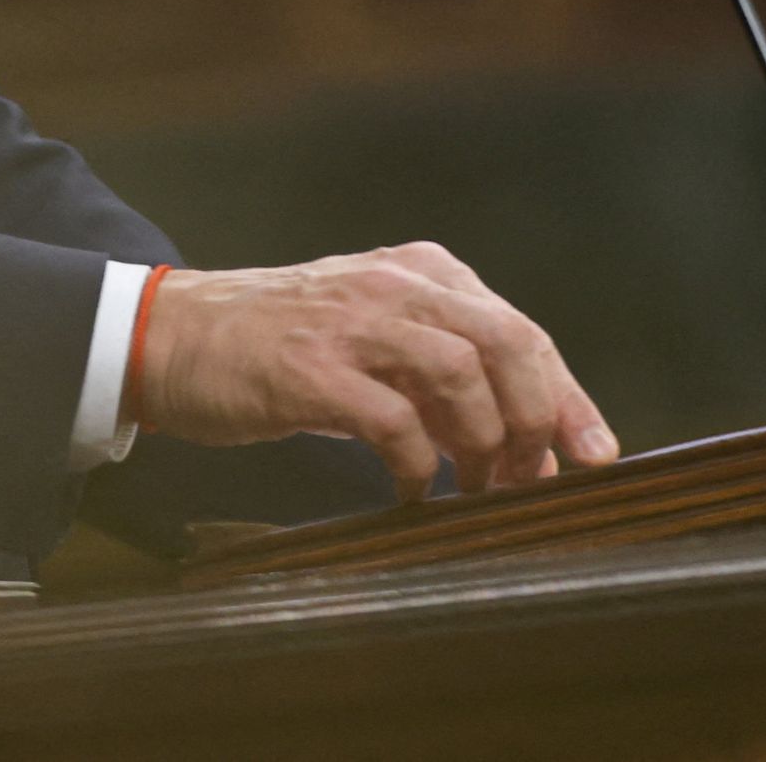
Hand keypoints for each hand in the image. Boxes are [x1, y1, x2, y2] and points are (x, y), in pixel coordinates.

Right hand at [131, 244, 618, 497]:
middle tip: (540, 478)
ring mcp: (353, 322)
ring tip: (479, 490)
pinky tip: (413, 493)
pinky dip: (418, 466)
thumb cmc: (280, 347)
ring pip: (461, 374)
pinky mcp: (310, 369)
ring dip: (485, 444)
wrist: (170, 336)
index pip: (522, 330)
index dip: (567, 398)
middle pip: (509, 342)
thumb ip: (444, 381)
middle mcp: (396, 285)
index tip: (595, 455)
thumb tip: (525, 447)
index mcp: (421, 272)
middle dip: (542, 418)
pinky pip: (393, 421)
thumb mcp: (375, 342)